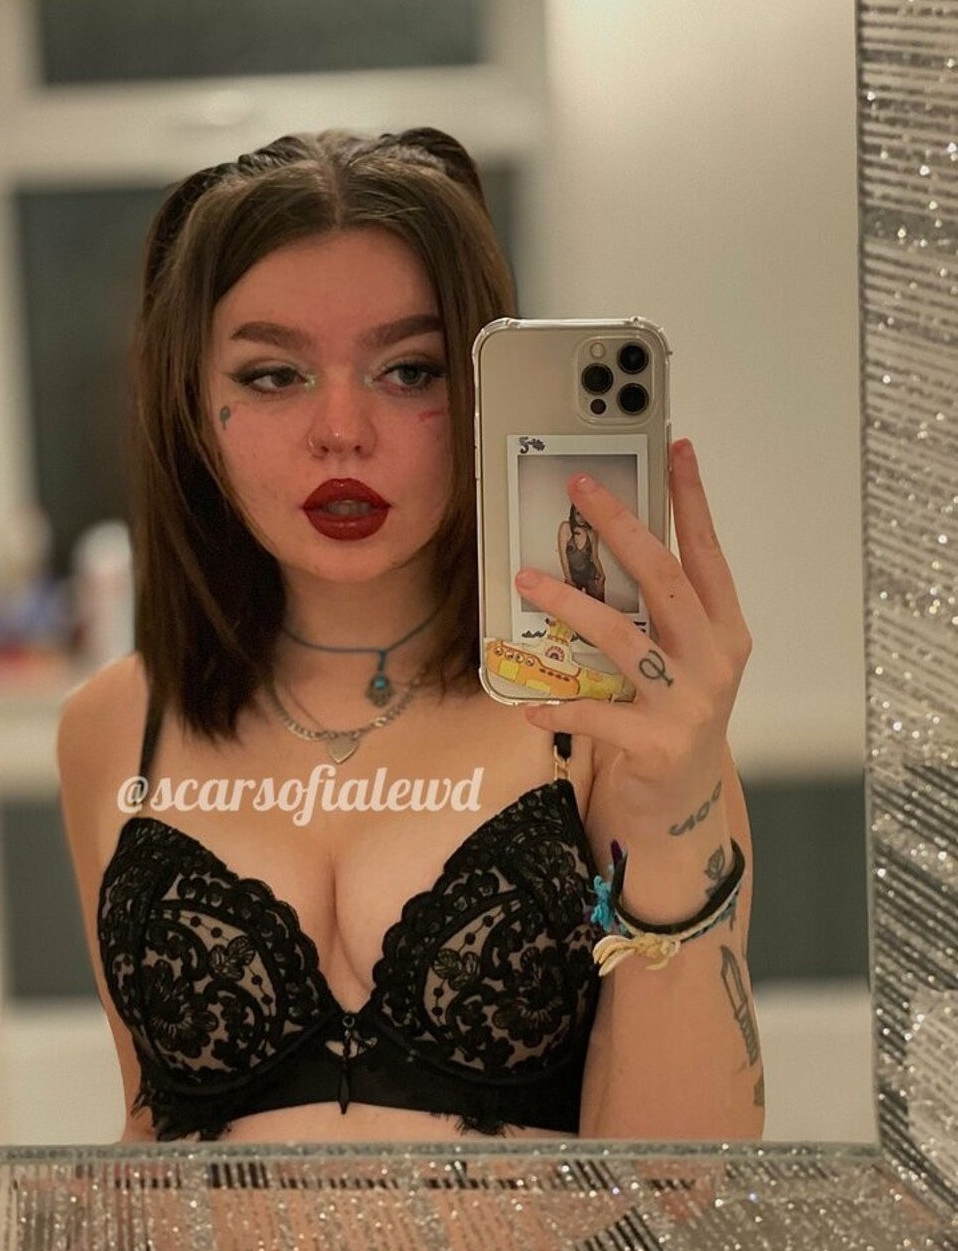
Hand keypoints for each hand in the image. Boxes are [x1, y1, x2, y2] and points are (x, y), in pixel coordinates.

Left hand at [516, 439, 751, 826]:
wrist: (681, 801)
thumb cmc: (672, 714)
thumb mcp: (678, 658)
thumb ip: (657, 612)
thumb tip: (608, 546)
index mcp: (724, 629)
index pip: (707, 553)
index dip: (692, 500)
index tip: (676, 449)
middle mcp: (715, 659)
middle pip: (665, 580)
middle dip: (622, 527)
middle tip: (582, 489)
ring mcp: (690, 703)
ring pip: (624, 638)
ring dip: (570, 604)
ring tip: (525, 578)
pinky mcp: (658, 744)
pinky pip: (598, 716)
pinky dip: (559, 708)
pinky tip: (529, 704)